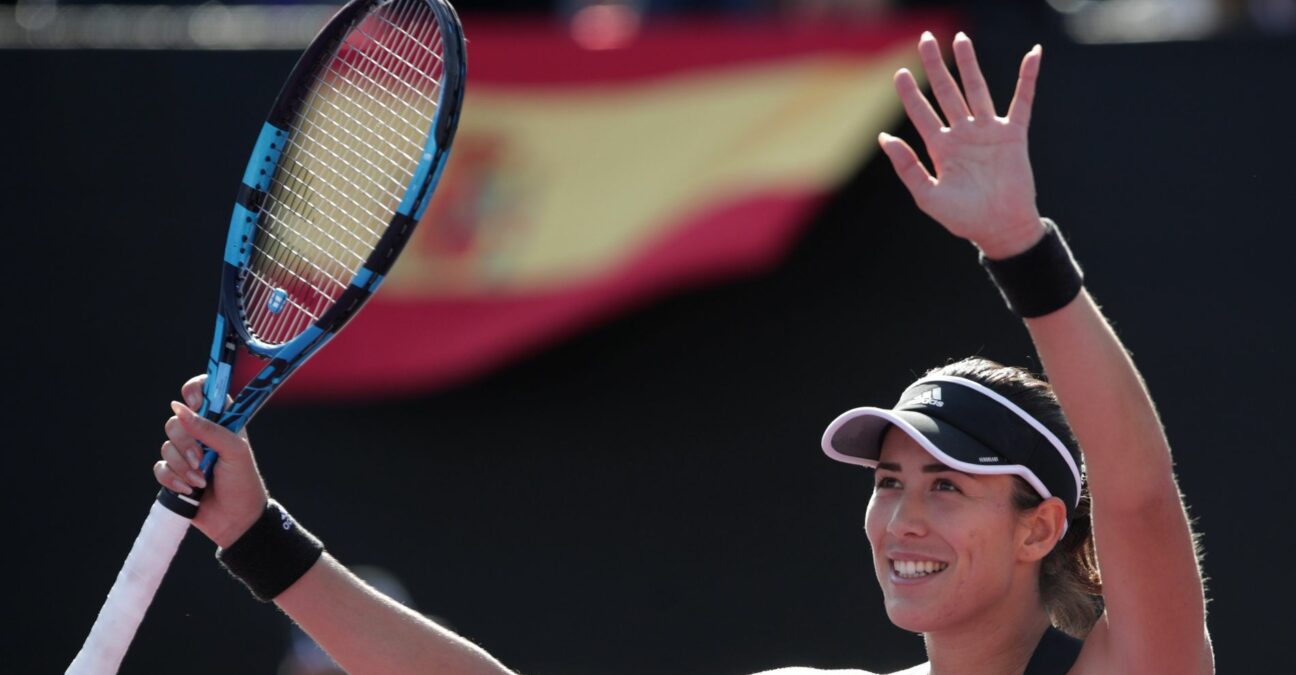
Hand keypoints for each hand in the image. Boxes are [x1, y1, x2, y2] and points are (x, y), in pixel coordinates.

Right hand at [154, 375, 267, 547]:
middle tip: (201, 459)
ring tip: (201, 480)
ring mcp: (186, 453)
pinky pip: (160, 468)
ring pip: (166, 445)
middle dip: (185, 443)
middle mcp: (201, 433)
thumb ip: (209, 429)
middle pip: (175, 421)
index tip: (194, 403)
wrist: (236, 519)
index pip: (203, 391)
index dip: (194, 390)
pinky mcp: (174, 474)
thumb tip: (179, 408)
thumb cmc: (243, 481)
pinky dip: (173, 479)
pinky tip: (189, 490)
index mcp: (221, 421)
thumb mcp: (234, 451)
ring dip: (182, 466)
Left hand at [880, 32, 1045, 259]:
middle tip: (925, 39)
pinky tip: (1033, 54)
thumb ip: (906, 166)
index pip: (921, 113)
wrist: (1000, 229)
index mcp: (941, 148)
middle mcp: (963, 134)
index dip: (910, 93)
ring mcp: (988, 132)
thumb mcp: (927, 195)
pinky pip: (1022, 101)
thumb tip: (883, 138)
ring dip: (969, 64)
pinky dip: (1028, 78)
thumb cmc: (963, 219)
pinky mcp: (1013, 135)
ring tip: (960, 39)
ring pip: (977, 89)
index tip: (899, 73)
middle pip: (947, 92)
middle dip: (935, 66)